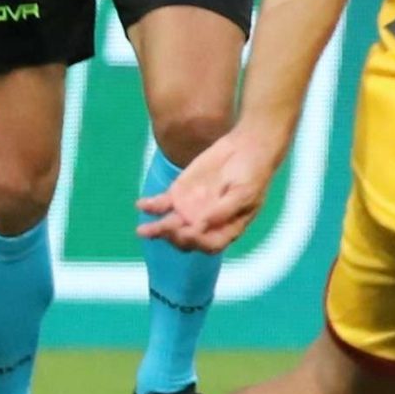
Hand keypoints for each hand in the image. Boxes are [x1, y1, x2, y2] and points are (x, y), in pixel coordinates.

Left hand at [135, 125, 283, 253]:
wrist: (245, 148)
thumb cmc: (252, 174)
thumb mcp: (245, 193)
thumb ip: (224, 211)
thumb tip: (201, 226)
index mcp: (225, 228)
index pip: (209, 244)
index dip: (198, 242)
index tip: (189, 231)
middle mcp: (205, 224)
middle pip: (185, 239)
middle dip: (174, 237)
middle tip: (167, 226)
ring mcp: (190, 211)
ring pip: (169, 226)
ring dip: (156, 230)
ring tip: (144, 230)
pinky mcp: (178, 195)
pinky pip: (161, 205)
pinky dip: (150, 206)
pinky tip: (142, 205)